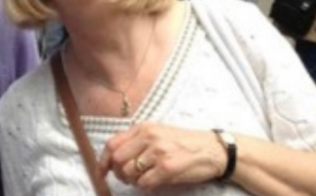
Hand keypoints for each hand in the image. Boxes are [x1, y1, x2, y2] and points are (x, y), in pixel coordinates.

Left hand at [98, 122, 225, 190]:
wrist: (213, 150)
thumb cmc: (185, 143)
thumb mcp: (158, 132)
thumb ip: (137, 140)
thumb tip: (114, 155)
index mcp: (143, 127)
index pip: (112, 144)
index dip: (103, 161)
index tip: (102, 172)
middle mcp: (148, 137)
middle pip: (118, 160)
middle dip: (119, 173)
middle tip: (127, 178)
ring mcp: (158, 152)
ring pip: (130, 173)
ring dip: (133, 181)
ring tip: (143, 180)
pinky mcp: (168, 167)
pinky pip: (145, 183)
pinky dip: (146, 187)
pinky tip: (154, 184)